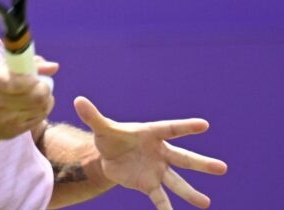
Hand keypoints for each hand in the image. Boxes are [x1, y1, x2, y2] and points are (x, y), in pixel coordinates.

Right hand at [0, 58, 57, 140]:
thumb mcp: (2, 69)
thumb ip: (28, 63)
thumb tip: (54, 67)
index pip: (18, 82)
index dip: (33, 78)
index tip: (34, 75)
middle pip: (37, 96)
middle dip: (45, 87)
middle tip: (41, 83)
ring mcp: (6, 120)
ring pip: (42, 107)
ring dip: (46, 97)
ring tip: (38, 92)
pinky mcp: (15, 131)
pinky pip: (40, 117)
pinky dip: (43, 108)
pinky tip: (35, 104)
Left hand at [75, 97, 227, 209]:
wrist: (108, 155)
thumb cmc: (110, 136)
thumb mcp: (101, 127)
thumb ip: (92, 115)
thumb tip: (77, 99)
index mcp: (151, 133)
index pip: (170, 129)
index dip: (185, 127)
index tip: (203, 124)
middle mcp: (160, 152)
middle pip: (183, 158)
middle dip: (201, 164)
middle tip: (222, 168)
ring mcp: (157, 170)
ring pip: (177, 182)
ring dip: (191, 193)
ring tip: (206, 204)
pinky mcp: (149, 184)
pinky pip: (160, 198)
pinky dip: (165, 209)